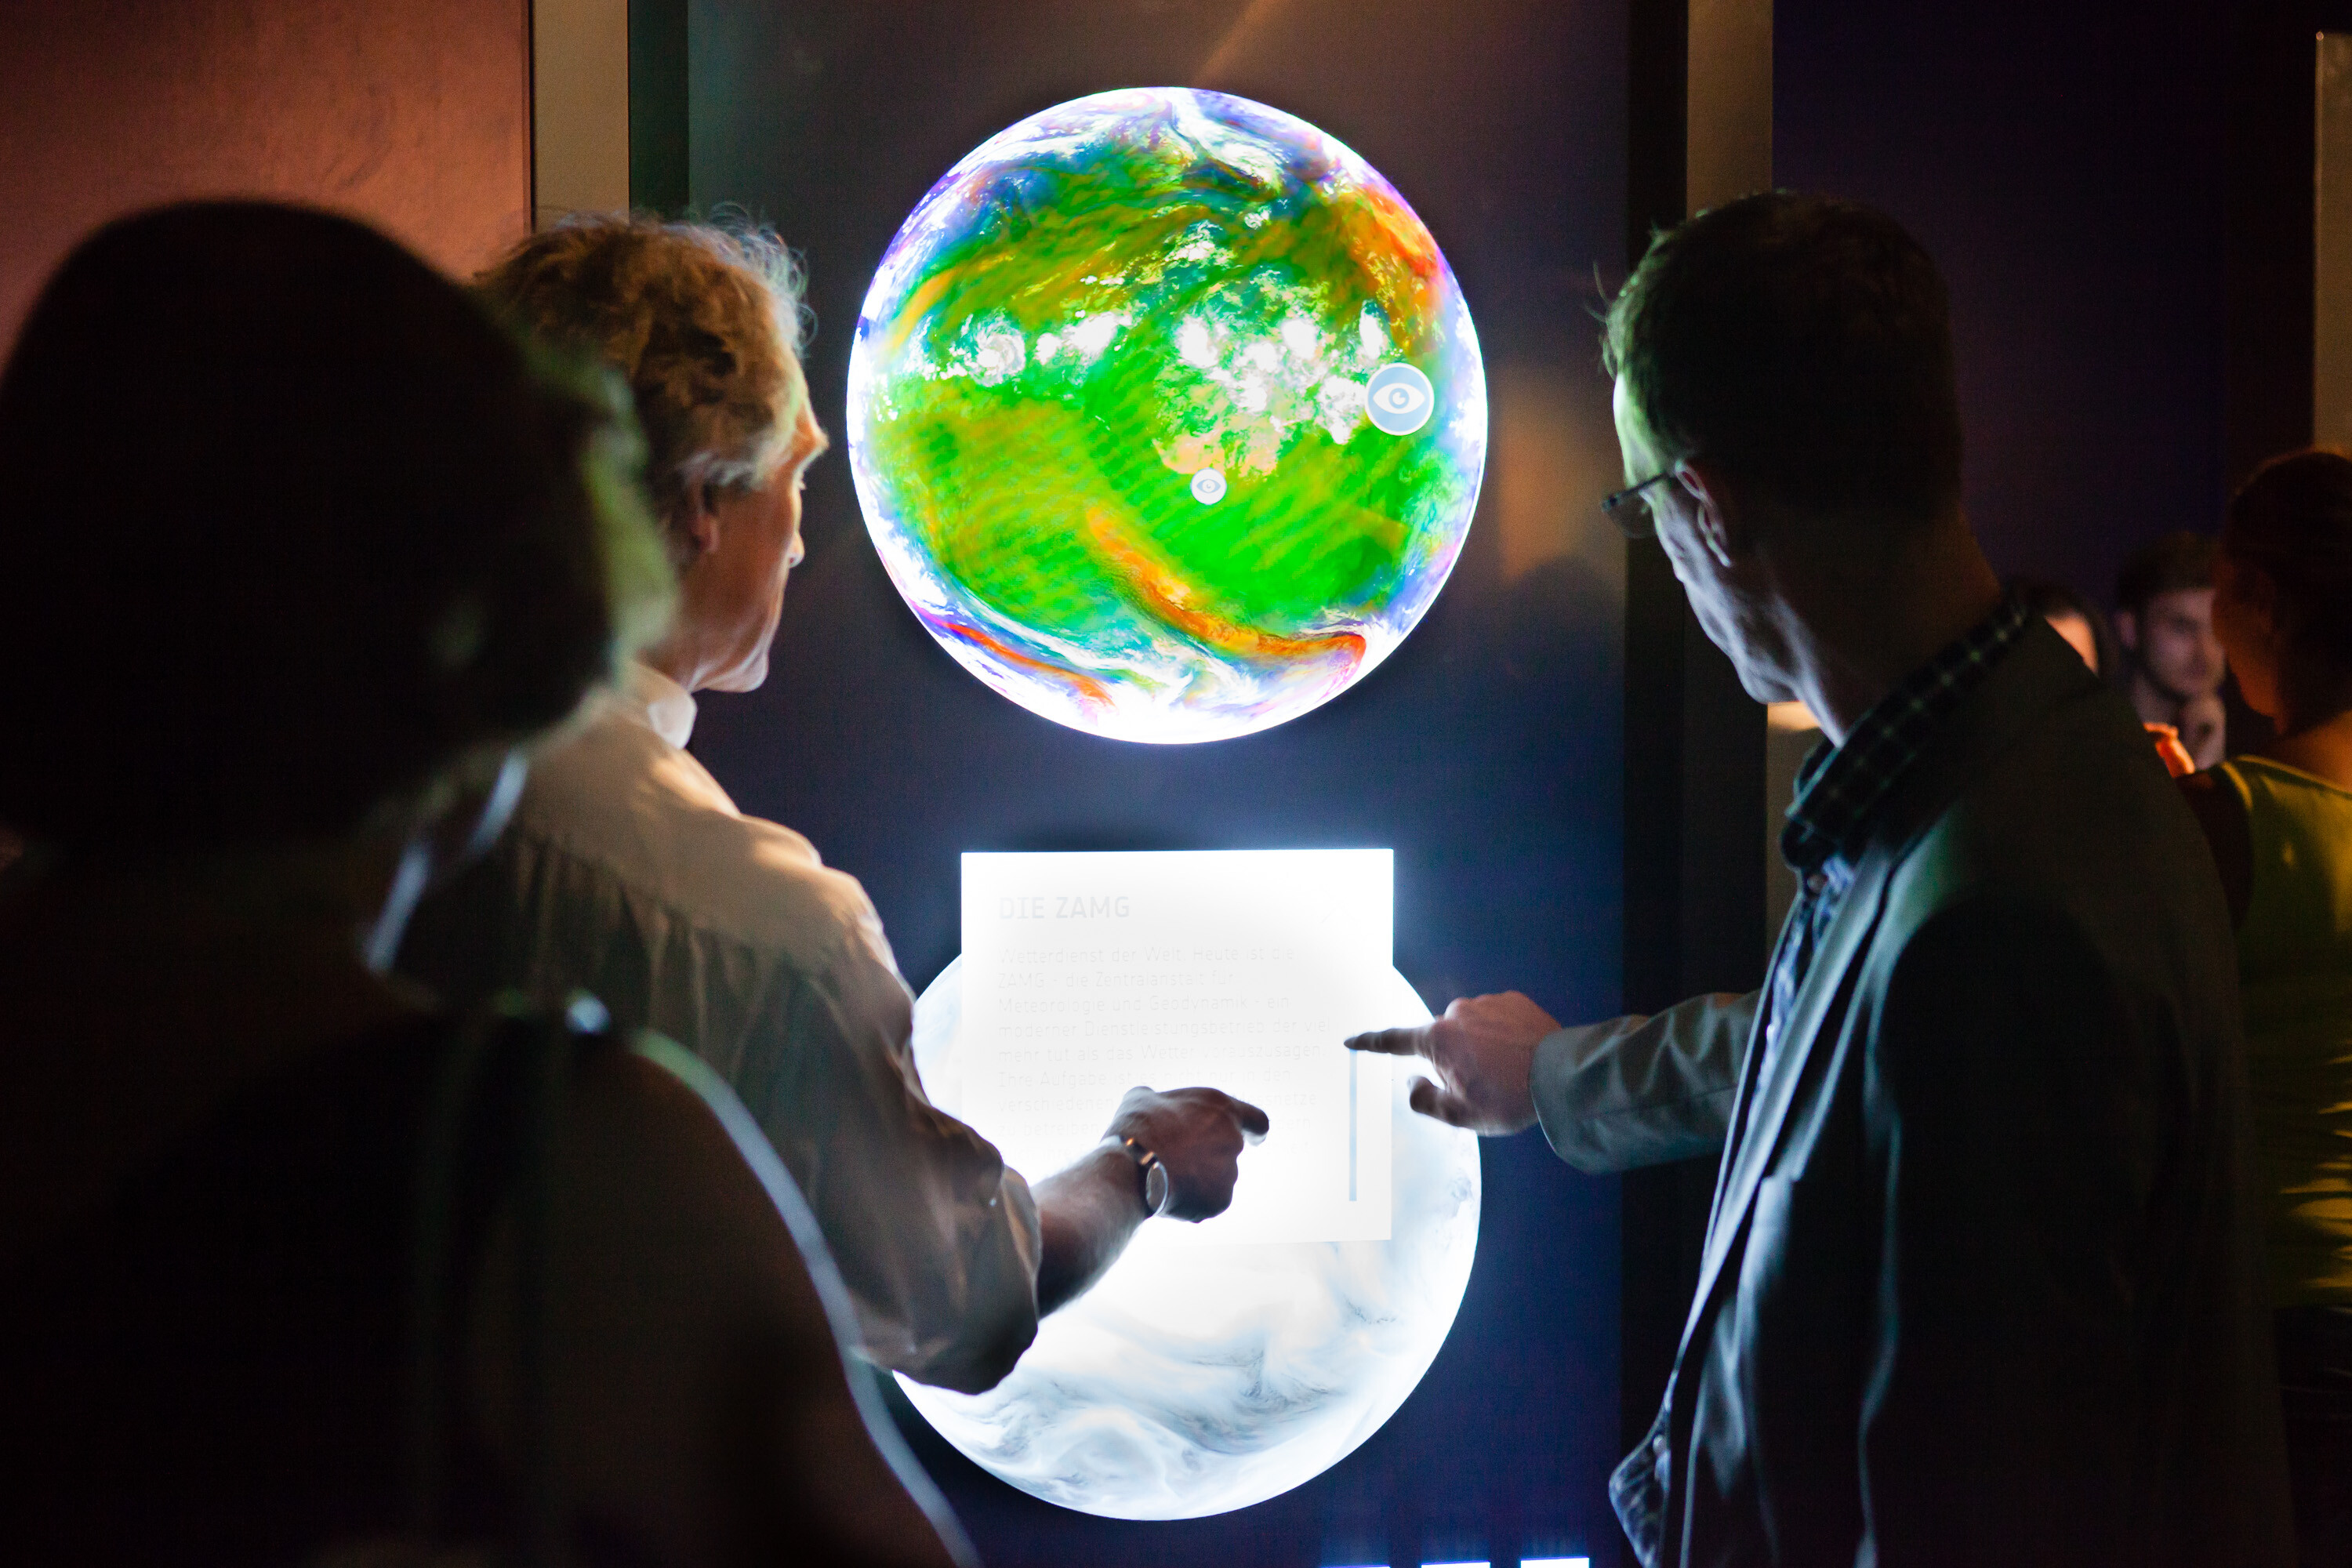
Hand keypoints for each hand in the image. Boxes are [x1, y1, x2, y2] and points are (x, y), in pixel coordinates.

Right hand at [1103, 1086, 1269, 1221]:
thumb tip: (1151, 1103)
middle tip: (1177, 1158)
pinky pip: (1207, 1201)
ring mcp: (1229, 1172)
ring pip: (1216, 1178)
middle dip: (1208, 1156)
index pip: (1257, 1121)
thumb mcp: (1143, 1098)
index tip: (1254, 1139)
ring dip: (1197, 1178)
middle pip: (1229, 1151)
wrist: (1132, 1168)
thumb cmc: (1137, 1127)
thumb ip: (1160, 1101)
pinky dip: (1191, 1201)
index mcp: (1222, 1109)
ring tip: (1164, 1177)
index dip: (1254, 1131)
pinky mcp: (1220, 1201)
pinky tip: (1167, 1195)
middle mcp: (1233, 1140)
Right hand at [1347, 990, 1560, 1133]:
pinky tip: (1519, 1055)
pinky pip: (1496, 1018)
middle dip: (1451, 1058)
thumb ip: (1424, 1100)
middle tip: (1479, 1085)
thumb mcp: (1460, 1115)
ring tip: (1507, 1071)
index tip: (1350, 1041)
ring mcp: (1487, 1002)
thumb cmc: (1509, 1099)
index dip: (1369, 1043)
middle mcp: (1457, 1012)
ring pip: (1471, 1028)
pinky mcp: (1513, 1000)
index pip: (1393, 1041)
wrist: (1561, 1076)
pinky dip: (1501, 1035)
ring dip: (1479, 1045)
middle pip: (1441, 1039)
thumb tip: (1412, 1083)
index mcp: (1438, 1039)